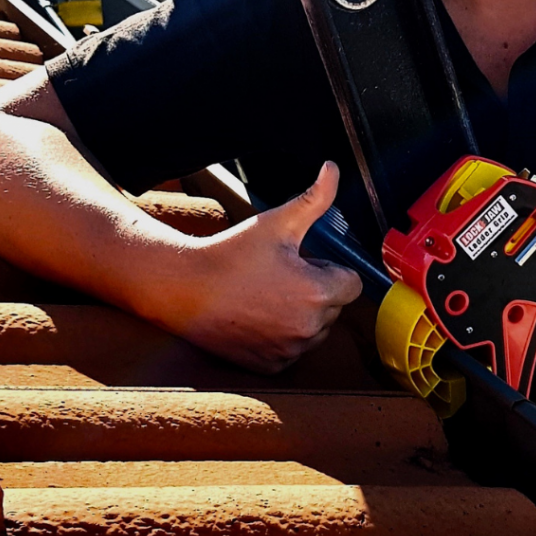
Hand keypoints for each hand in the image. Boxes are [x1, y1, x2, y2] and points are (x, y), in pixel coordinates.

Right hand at [158, 161, 362, 372]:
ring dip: (303, 315)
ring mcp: (289, 351)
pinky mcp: (271, 366)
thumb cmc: (232, 253)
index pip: (352, 283)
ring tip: (267, 295)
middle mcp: (308, 328)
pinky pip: (293, 350)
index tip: (303, 262)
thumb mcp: (277, 222)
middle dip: (317, 290)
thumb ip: (315, 198)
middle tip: (280, 275)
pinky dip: (282, 337)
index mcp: (318, 292)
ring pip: (315, 330)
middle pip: (335, 306)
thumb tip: (333, 168)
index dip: (329, 269)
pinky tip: (258, 317)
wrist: (183, 288)